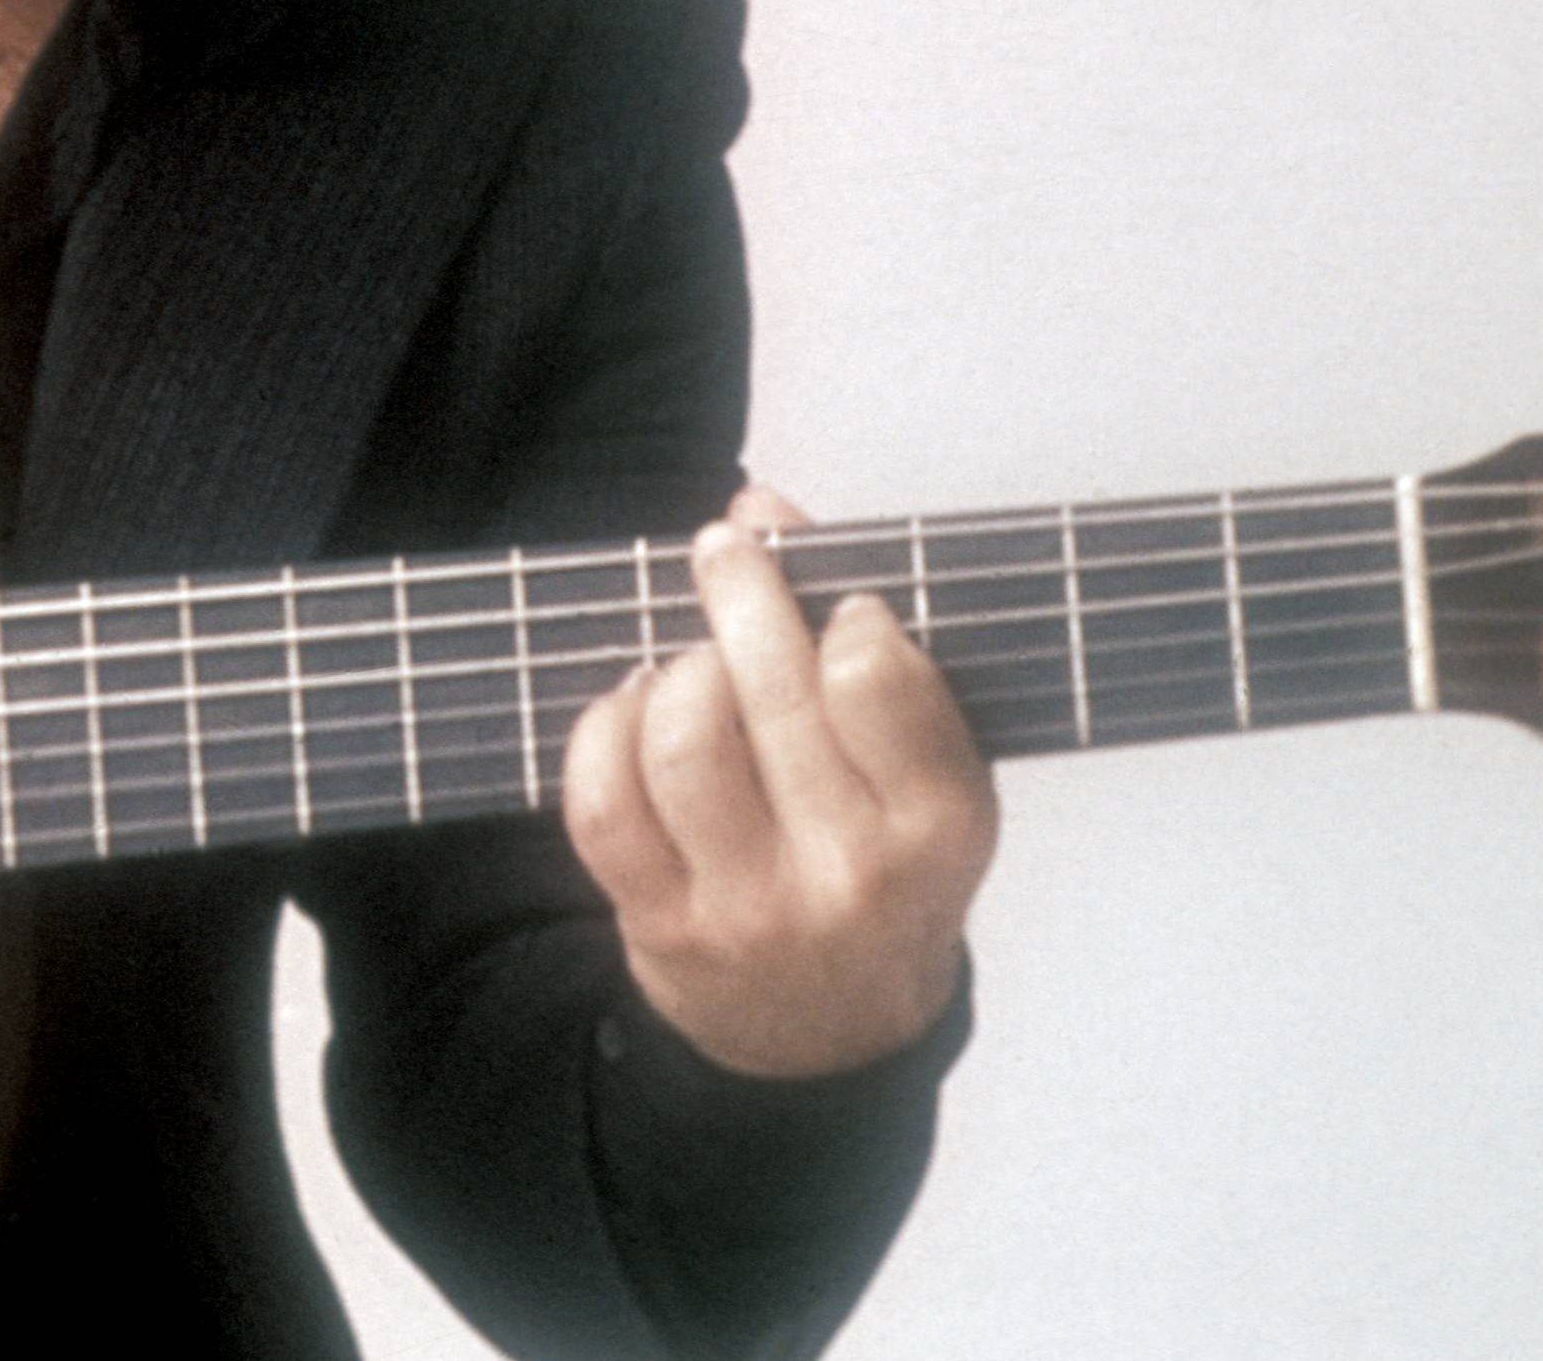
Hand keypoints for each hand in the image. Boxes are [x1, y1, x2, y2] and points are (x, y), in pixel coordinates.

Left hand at [563, 486, 996, 1077]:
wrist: (835, 1033)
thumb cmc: (885, 870)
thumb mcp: (924, 774)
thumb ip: (864, 640)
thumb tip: (764, 509)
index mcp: (939, 828)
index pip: (875, 678)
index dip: (842, 614)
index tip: (833, 600)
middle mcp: (851, 874)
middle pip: (771, 693)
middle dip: (739, 595)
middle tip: (725, 554)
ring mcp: (751, 907)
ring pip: (682, 740)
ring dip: (675, 671)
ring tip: (687, 659)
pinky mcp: (664, 928)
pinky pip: (605, 803)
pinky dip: (604, 731)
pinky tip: (631, 709)